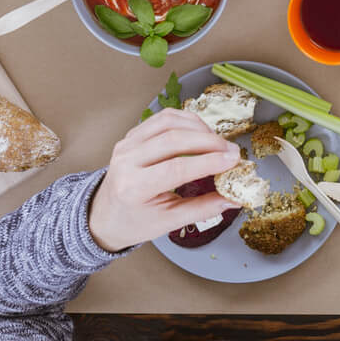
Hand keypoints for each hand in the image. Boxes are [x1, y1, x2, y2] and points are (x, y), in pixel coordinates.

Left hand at [86, 109, 239, 252]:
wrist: (105, 216)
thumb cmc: (135, 222)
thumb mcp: (168, 222)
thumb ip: (203, 209)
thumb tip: (234, 199)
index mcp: (132, 188)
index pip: (175, 168)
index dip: (208, 161)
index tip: (233, 160)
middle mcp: (126, 161)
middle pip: (173, 139)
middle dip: (209, 142)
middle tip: (232, 150)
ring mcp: (127, 144)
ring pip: (169, 122)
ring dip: (200, 128)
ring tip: (218, 142)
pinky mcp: (132, 134)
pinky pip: (162, 118)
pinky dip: (186, 120)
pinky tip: (201, 132)